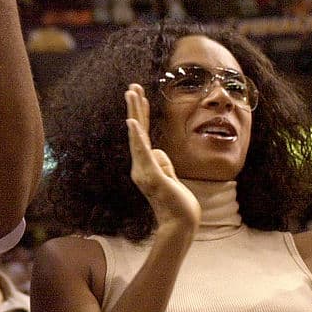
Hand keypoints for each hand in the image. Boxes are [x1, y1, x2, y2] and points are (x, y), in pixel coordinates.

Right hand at [125, 84, 200, 231]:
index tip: (138, 96)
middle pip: (138, 131)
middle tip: (132, 86)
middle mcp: (140, 167)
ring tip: (132, 94)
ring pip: (139, 136)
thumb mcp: (171, 177)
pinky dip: (136, 137)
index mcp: (145, 166)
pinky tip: (132, 123)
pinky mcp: (152, 176)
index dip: (141, 114)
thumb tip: (158, 151)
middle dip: (135, 107)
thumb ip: (164, 163)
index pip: (142, 135)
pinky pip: (143, 152)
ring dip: (135, 112)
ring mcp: (144, 171)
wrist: (179, 225)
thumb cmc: (178, 204)